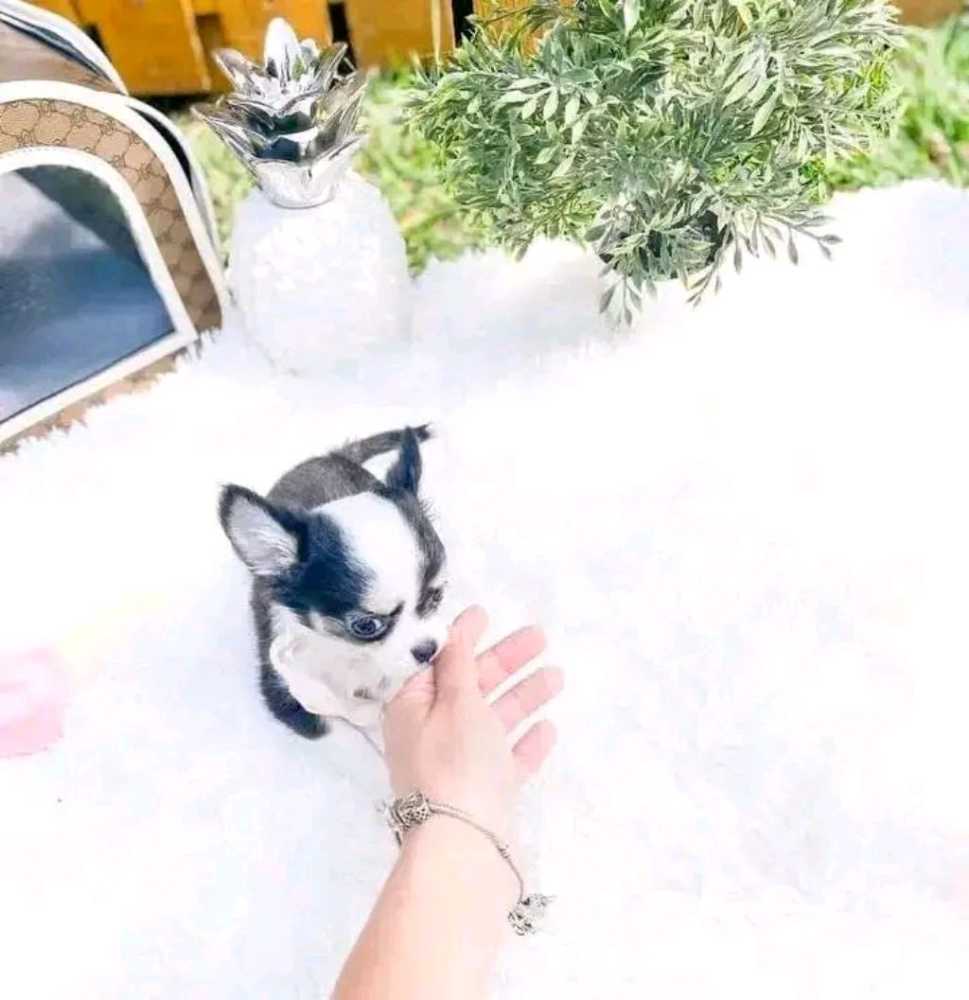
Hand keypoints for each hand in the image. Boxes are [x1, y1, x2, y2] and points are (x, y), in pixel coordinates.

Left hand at [382, 606, 562, 840]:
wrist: (465, 848)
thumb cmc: (455, 763)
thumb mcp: (456, 702)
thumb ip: (459, 663)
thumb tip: (455, 626)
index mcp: (412, 709)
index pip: (436, 662)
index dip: (462, 638)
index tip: (487, 613)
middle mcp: (432, 734)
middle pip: (470, 687)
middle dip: (505, 661)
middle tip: (540, 637)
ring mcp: (460, 765)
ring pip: (494, 720)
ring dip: (523, 696)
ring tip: (557, 676)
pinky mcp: (485, 792)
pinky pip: (507, 759)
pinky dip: (526, 742)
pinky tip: (549, 728)